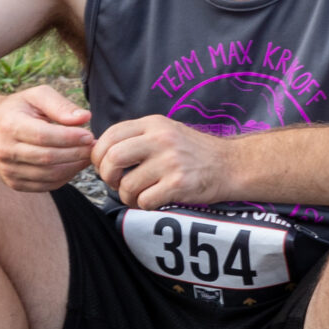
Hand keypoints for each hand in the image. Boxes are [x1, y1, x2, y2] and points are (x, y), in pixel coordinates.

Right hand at [0, 85, 93, 192]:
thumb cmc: (19, 109)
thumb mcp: (37, 96)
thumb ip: (60, 105)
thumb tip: (84, 118)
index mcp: (9, 124)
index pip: (43, 135)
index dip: (69, 137)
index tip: (89, 135)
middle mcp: (5, 150)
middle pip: (47, 158)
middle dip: (76, 154)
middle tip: (93, 147)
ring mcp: (8, 170)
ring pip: (49, 175)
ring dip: (73, 167)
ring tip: (86, 156)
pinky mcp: (14, 183)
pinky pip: (46, 185)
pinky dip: (65, 177)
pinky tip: (73, 165)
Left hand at [92, 114, 236, 210]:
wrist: (230, 165)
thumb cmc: (193, 152)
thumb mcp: (166, 131)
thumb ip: (137, 137)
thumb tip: (101, 151)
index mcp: (153, 124)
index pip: (111, 134)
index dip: (99, 154)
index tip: (103, 165)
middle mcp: (161, 139)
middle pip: (113, 158)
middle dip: (107, 175)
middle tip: (115, 183)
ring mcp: (170, 162)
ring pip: (127, 184)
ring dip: (126, 196)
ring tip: (137, 195)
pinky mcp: (178, 184)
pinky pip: (145, 200)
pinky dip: (143, 205)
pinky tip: (152, 201)